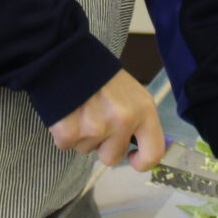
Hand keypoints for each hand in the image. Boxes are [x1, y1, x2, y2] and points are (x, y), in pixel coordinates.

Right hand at [49, 70, 164, 171]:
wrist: (67, 55)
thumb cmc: (101, 74)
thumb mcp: (132, 92)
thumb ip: (138, 120)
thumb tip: (137, 148)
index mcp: (143, 111)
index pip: (153, 153)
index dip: (142, 162)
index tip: (132, 157)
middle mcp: (122, 122)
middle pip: (112, 157)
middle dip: (102, 145)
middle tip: (95, 120)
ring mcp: (95, 129)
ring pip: (87, 150)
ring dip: (82, 135)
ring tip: (80, 109)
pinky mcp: (69, 132)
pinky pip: (66, 145)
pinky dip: (64, 133)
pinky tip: (66, 112)